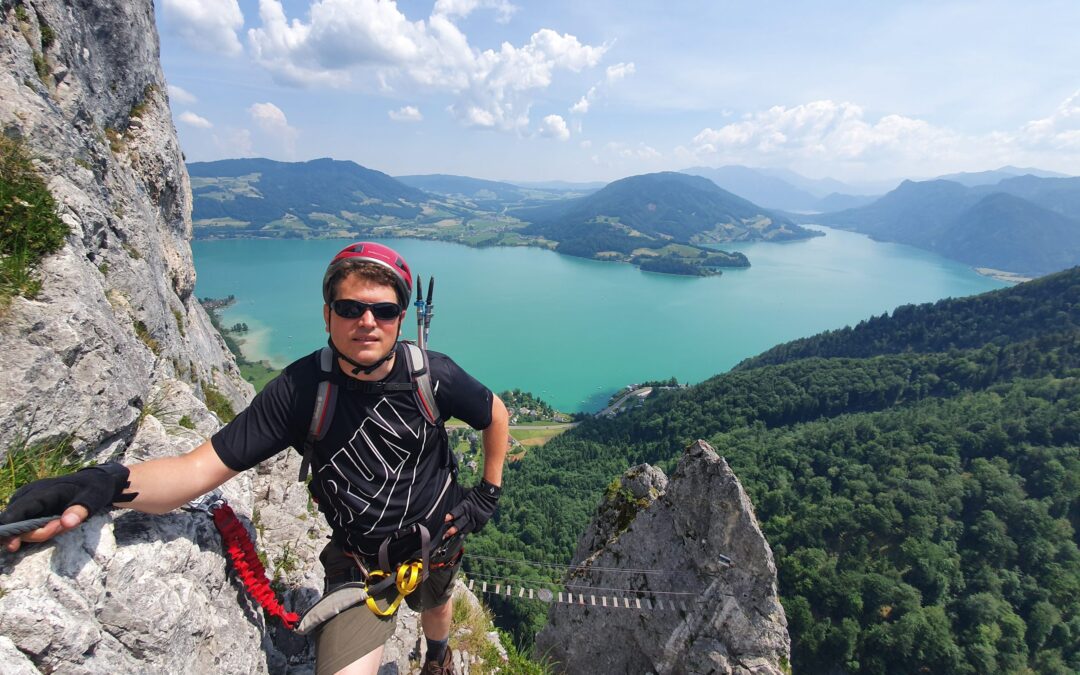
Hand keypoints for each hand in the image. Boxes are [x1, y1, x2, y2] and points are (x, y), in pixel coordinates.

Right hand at [0, 463, 134, 552]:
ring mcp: (25, 501)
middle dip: (36, 533)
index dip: (11, 530)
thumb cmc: (93, 489)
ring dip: (40, 531)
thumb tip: (66, 523)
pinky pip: (25, 524)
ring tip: (62, 522)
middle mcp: (27, 495)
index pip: (16, 513)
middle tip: (59, 527)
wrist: (93, 481)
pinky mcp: (27, 507)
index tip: (13, 546)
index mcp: (41, 492)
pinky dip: (39, 529)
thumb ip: (80, 510)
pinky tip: (56, 523)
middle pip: (16, 524)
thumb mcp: (93, 498)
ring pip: (21, 526)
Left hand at [443, 479, 500, 537]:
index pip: (457, 512)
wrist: (489, 494)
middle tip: (447, 534)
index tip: (445, 519)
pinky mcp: (482, 521)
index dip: (451, 516)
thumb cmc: (476, 493)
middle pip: (461, 523)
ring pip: (468, 529)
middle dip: (453, 529)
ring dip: (462, 533)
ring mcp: (476, 518)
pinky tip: (470, 530)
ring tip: (457, 537)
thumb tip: (452, 509)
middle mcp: (470, 513)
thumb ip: (460, 503)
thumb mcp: (466, 495)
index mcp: (466, 505)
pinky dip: (472, 530)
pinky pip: (476, 529)